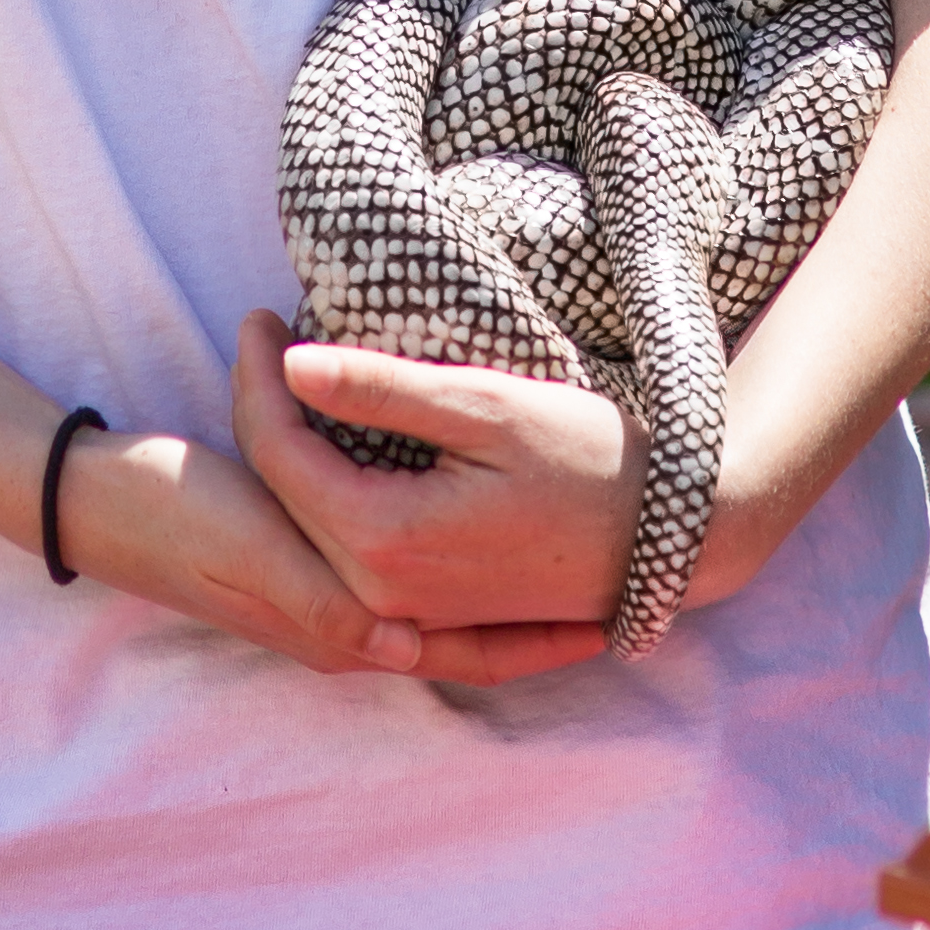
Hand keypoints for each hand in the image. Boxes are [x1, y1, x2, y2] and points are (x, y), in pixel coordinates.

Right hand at [51, 419, 604, 688]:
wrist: (108, 500)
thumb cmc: (184, 515)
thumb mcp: (260, 552)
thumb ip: (326, 601)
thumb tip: (402, 644)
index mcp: (341, 631)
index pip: (463, 655)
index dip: (535, 643)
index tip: (610, 622)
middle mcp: (344, 631)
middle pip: (465, 643)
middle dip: (535, 631)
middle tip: (614, 609)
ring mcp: (327, 604)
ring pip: (443, 617)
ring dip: (500, 606)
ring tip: (565, 579)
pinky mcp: (311, 569)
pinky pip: (409, 584)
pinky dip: (457, 581)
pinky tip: (477, 547)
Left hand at [228, 314, 632, 663]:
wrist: (670, 538)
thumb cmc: (590, 458)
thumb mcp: (487, 408)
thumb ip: (385, 389)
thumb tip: (291, 363)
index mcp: (385, 540)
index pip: (280, 453)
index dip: (258, 377)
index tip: (260, 316)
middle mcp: (382, 594)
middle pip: (284, 495)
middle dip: (261, 410)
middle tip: (263, 337)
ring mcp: (405, 612)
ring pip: (309, 526)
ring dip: (286, 454)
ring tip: (287, 381)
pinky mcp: (429, 613)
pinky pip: (344, 553)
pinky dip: (319, 498)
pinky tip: (327, 446)